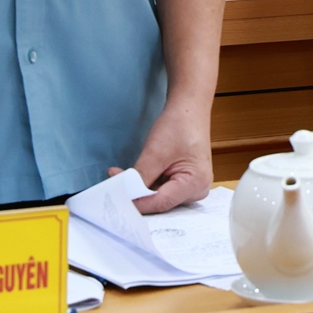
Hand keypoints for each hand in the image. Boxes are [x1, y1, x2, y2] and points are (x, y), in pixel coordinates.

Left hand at [122, 98, 213, 213]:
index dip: (137, 202)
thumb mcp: (154, 153)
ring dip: (141, 190)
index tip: (115, 198)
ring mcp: (193, 188)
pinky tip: (135, 176)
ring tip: (121, 177)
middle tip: (114, 185)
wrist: (189, 110)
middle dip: (138, 196)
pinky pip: (163, 191)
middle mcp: (198, 191)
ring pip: (160, 198)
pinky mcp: (186, 183)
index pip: (161, 202)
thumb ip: (139, 177)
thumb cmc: (177, 126)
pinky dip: (148, 184)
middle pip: (161, 203)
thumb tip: (122, 195)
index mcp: (196, 183)